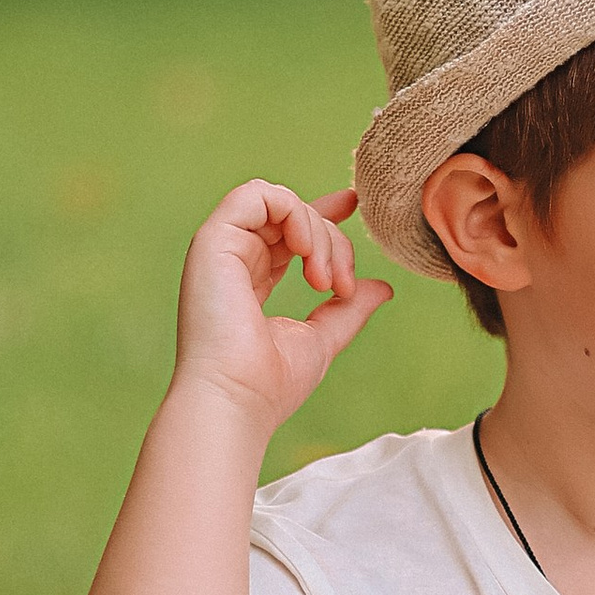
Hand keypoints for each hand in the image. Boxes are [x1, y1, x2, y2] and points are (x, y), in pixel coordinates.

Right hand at [171, 180, 388, 437]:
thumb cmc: (269, 384)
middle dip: (333, 239)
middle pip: (293, 216)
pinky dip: (291, 211)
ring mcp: (220, 249)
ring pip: (279, 202)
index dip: (321, 212)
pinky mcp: (212, 241)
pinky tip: (306, 249)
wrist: (236, 400)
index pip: (286, 229)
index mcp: (252, 279)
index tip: (353, 204)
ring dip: (316, 230)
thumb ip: (347, 310)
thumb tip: (382, 288)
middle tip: (341, 287)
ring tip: (324, 280)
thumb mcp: (322, 339)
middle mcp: (234, 259)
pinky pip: (255, 195)